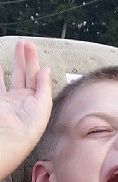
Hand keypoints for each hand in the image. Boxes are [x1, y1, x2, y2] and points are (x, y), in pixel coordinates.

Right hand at [0, 40, 51, 177]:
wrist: (10, 139)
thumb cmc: (30, 126)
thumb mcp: (43, 104)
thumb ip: (44, 85)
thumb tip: (45, 69)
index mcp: (36, 101)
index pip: (36, 78)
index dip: (33, 62)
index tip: (30, 48)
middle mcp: (22, 100)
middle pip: (23, 74)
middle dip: (23, 58)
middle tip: (22, 43)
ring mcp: (7, 100)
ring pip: (8, 77)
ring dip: (11, 63)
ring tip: (13, 48)